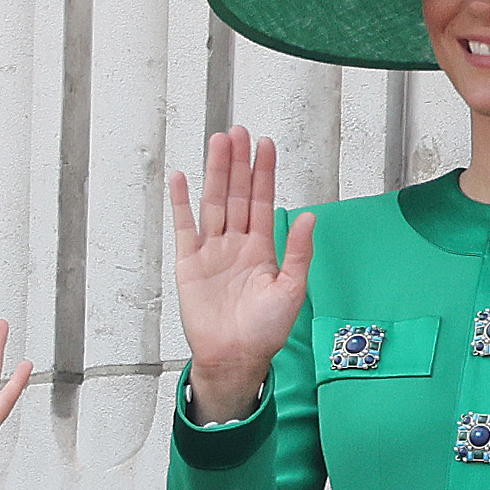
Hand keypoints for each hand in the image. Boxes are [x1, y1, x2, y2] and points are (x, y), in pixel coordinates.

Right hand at [171, 127, 315, 423]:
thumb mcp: (291, 290)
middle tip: (240, 131)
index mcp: (262, 249)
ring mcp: (211, 251)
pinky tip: (181, 178)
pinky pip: (184, 227)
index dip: (263, 173)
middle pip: (236, 194)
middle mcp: (236, 245)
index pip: (262, 201)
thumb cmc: (265, 331)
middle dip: (238, 163)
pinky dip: (182, 203)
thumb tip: (309, 217)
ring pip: (213, 203)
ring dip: (215, 173)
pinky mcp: (189, 263)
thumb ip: (299, 253)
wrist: (235, 357)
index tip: (266, 144)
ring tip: (218, 142)